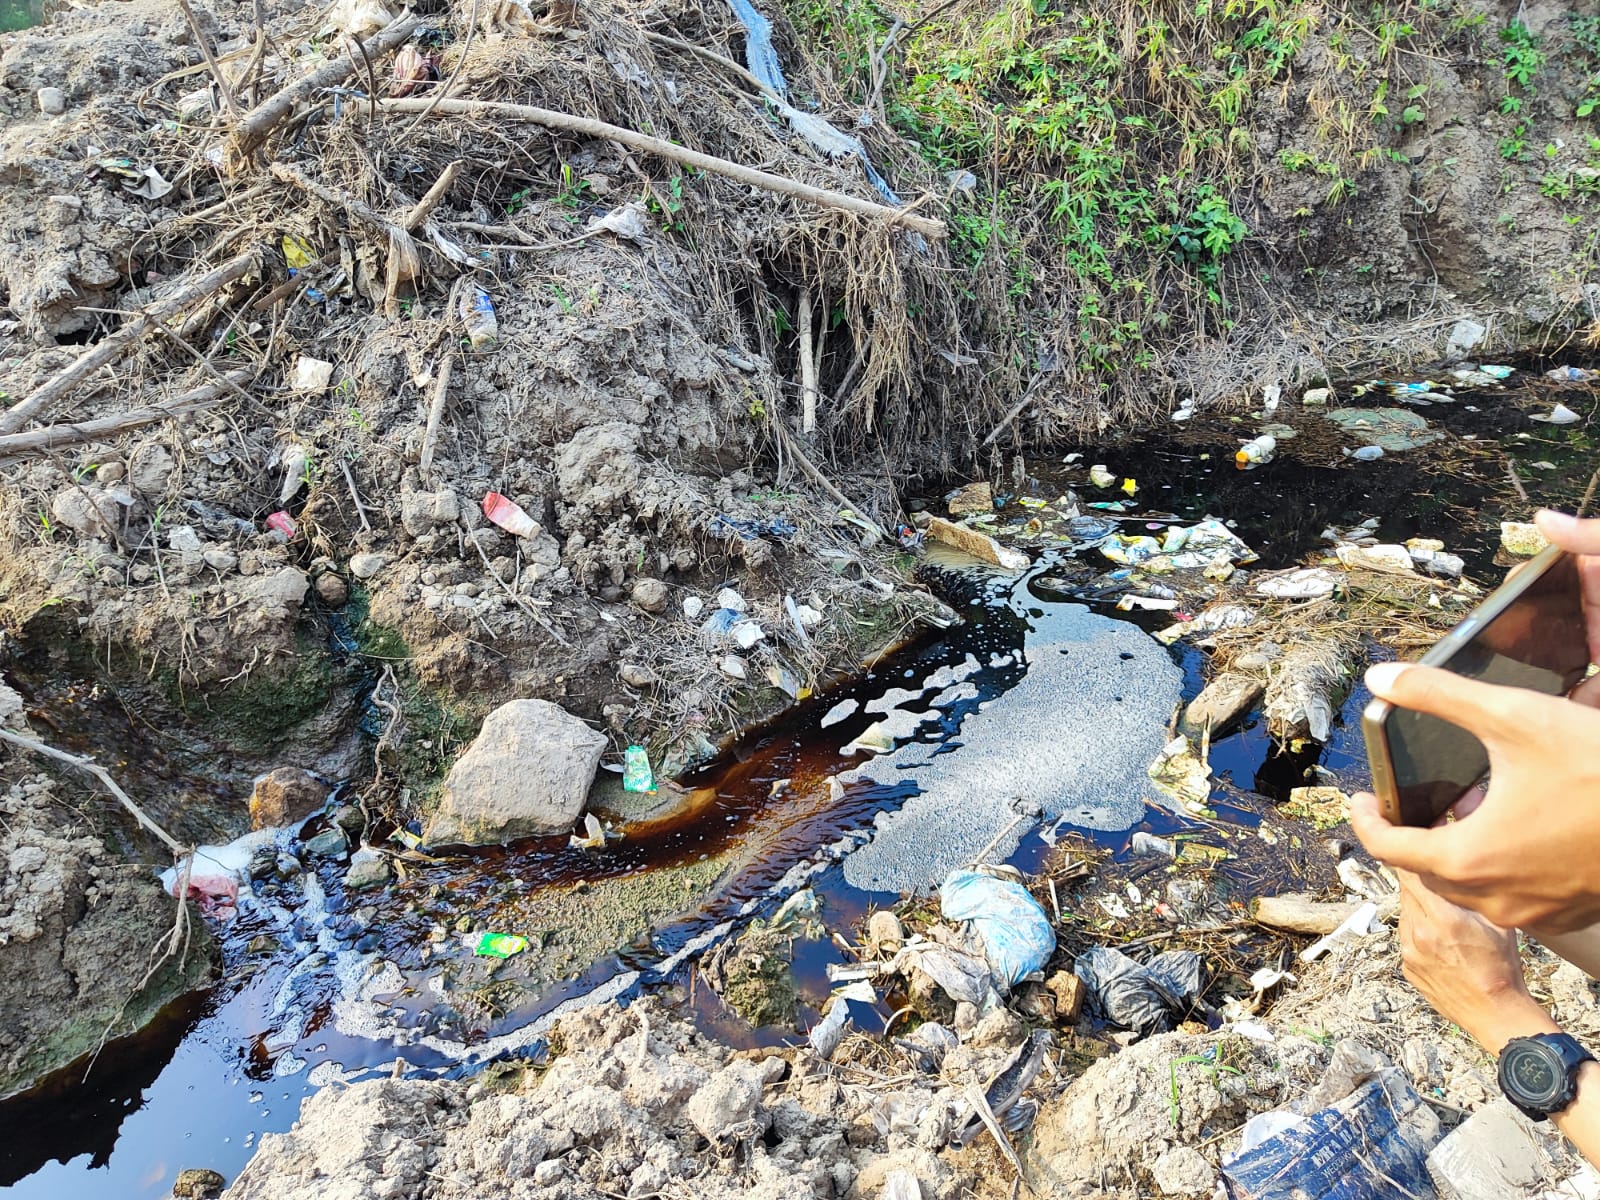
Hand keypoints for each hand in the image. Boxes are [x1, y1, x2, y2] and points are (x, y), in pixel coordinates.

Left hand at [1351, 509, 1599, 930]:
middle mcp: (1494, 898)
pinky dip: (1505, 864)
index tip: (1365, 801)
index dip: (1366, 820)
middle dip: (1420, 831)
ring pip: (1472, 884)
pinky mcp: (1567, 913)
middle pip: (1428, 868)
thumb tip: (1381, 678)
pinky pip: (1514, 895)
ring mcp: (1533, 913)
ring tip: (1481, 804)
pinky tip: (1526, 825)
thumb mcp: (1513, 718)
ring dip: (1464, 848)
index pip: (1385, 848)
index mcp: (1466, 859)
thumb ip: (1437, 695)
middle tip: (1427, 798)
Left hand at [1395, 870, 1554, 1049]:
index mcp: (1443, 919)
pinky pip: (1405, 937)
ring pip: (1404, 913)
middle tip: (1438, 884)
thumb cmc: (1502, 970)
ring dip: (1419, 908)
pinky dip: (1418, 932)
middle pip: (1406, 891)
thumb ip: (1470, 894)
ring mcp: (1408, 951)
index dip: (1417, 861)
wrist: (1496, 1014)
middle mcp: (1418, 933)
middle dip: (1419, 883)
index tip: (1423, 855)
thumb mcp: (1496, 923)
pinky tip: (1441, 942)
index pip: (1412, 874)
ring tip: (1444, 918)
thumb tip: (1456, 872)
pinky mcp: (1405, 965)